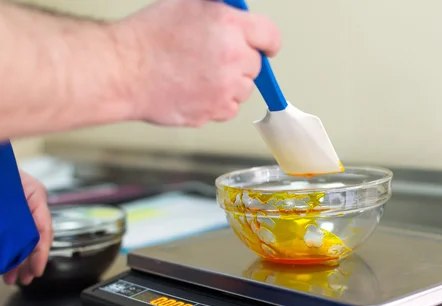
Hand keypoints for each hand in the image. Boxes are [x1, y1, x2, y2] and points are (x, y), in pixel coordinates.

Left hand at [3, 171, 51, 285]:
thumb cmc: (2, 166)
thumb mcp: (9, 198)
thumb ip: (14, 223)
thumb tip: (22, 240)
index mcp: (34, 192)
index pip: (43, 227)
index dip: (40, 252)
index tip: (36, 269)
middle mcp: (29, 199)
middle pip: (34, 235)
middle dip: (28, 260)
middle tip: (24, 279)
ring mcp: (19, 204)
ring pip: (22, 235)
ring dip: (16, 258)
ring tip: (11, 277)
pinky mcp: (10, 210)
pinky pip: (13, 231)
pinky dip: (8, 248)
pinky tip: (4, 262)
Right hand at [114, 0, 281, 126]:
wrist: (124, 71)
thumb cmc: (147, 38)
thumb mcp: (188, 4)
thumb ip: (220, 9)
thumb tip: (236, 13)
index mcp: (230, 25)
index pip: (270, 35)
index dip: (268, 42)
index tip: (267, 48)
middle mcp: (233, 57)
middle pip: (255, 66)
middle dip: (240, 63)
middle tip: (212, 59)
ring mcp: (225, 87)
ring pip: (243, 90)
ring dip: (228, 85)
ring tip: (198, 75)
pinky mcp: (215, 110)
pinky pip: (228, 110)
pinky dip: (217, 103)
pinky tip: (195, 90)